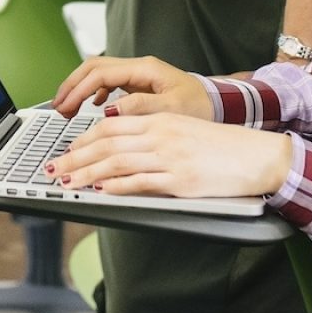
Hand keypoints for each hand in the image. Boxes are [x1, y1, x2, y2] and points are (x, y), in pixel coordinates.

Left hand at [50, 114, 292, 198]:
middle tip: (53, 168)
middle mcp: (161, 135)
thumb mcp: (184, 131)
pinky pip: (141, 182)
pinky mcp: (181, 180)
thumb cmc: (223, 147)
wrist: (258, 156)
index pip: (111, 126)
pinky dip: (117, 187)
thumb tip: (121, 152)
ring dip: (87, 173)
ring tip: (67, 182)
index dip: (83, 139)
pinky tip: (100, 191)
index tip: (66, 149)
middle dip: (75, 157)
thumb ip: (153, 137)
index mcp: (161, 120)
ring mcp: (170, 157)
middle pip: (106, 143)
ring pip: (117, 162)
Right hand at [52, 55, 211, 119]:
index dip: (78, 88)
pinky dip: (94, 93)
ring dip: (80, 88)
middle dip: (72, 85)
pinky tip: (92, 107)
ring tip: (67, 108)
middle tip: (58, 106)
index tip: (65, 105)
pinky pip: (109, 83)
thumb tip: (109, 108)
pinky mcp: (139, 84)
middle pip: (93, 68)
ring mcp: (138, 75)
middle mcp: (138, 68)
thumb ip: (140, 107)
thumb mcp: (172, 108)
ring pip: (98, 74)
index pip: (100, 72)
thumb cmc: (201, 106)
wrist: (221, 104)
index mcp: (144, 69)